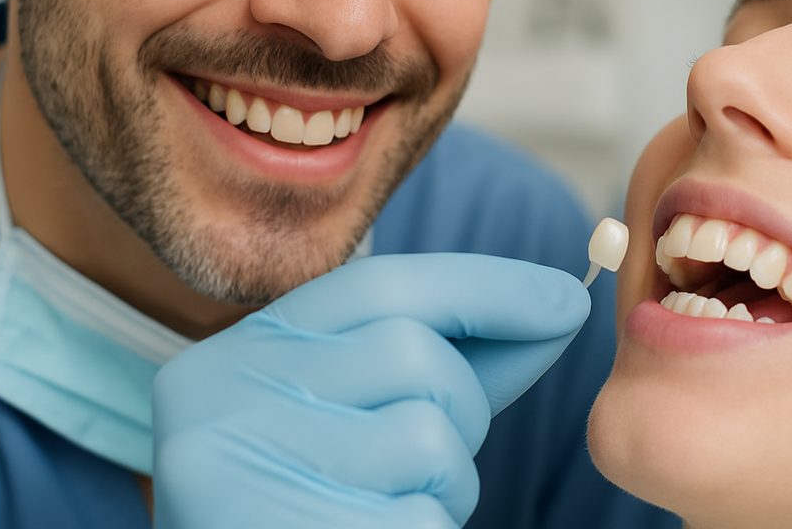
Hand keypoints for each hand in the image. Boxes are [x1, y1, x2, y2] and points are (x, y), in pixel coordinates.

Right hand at [152, 253, 589, 528]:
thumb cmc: (306, 495)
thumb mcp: (346, 408)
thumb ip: (441, 358)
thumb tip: (558, 308)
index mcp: (240, 355)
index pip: (381, 285)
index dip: (487, 286)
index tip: (565, 300)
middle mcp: (226, 399)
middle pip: (416, 357)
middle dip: (460, 406)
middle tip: (422, 459)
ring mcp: (247, 473)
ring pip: (429, 439)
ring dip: (444, 481)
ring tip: (385, 505)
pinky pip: (422, 519)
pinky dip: (426, 526)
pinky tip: (373, 528)